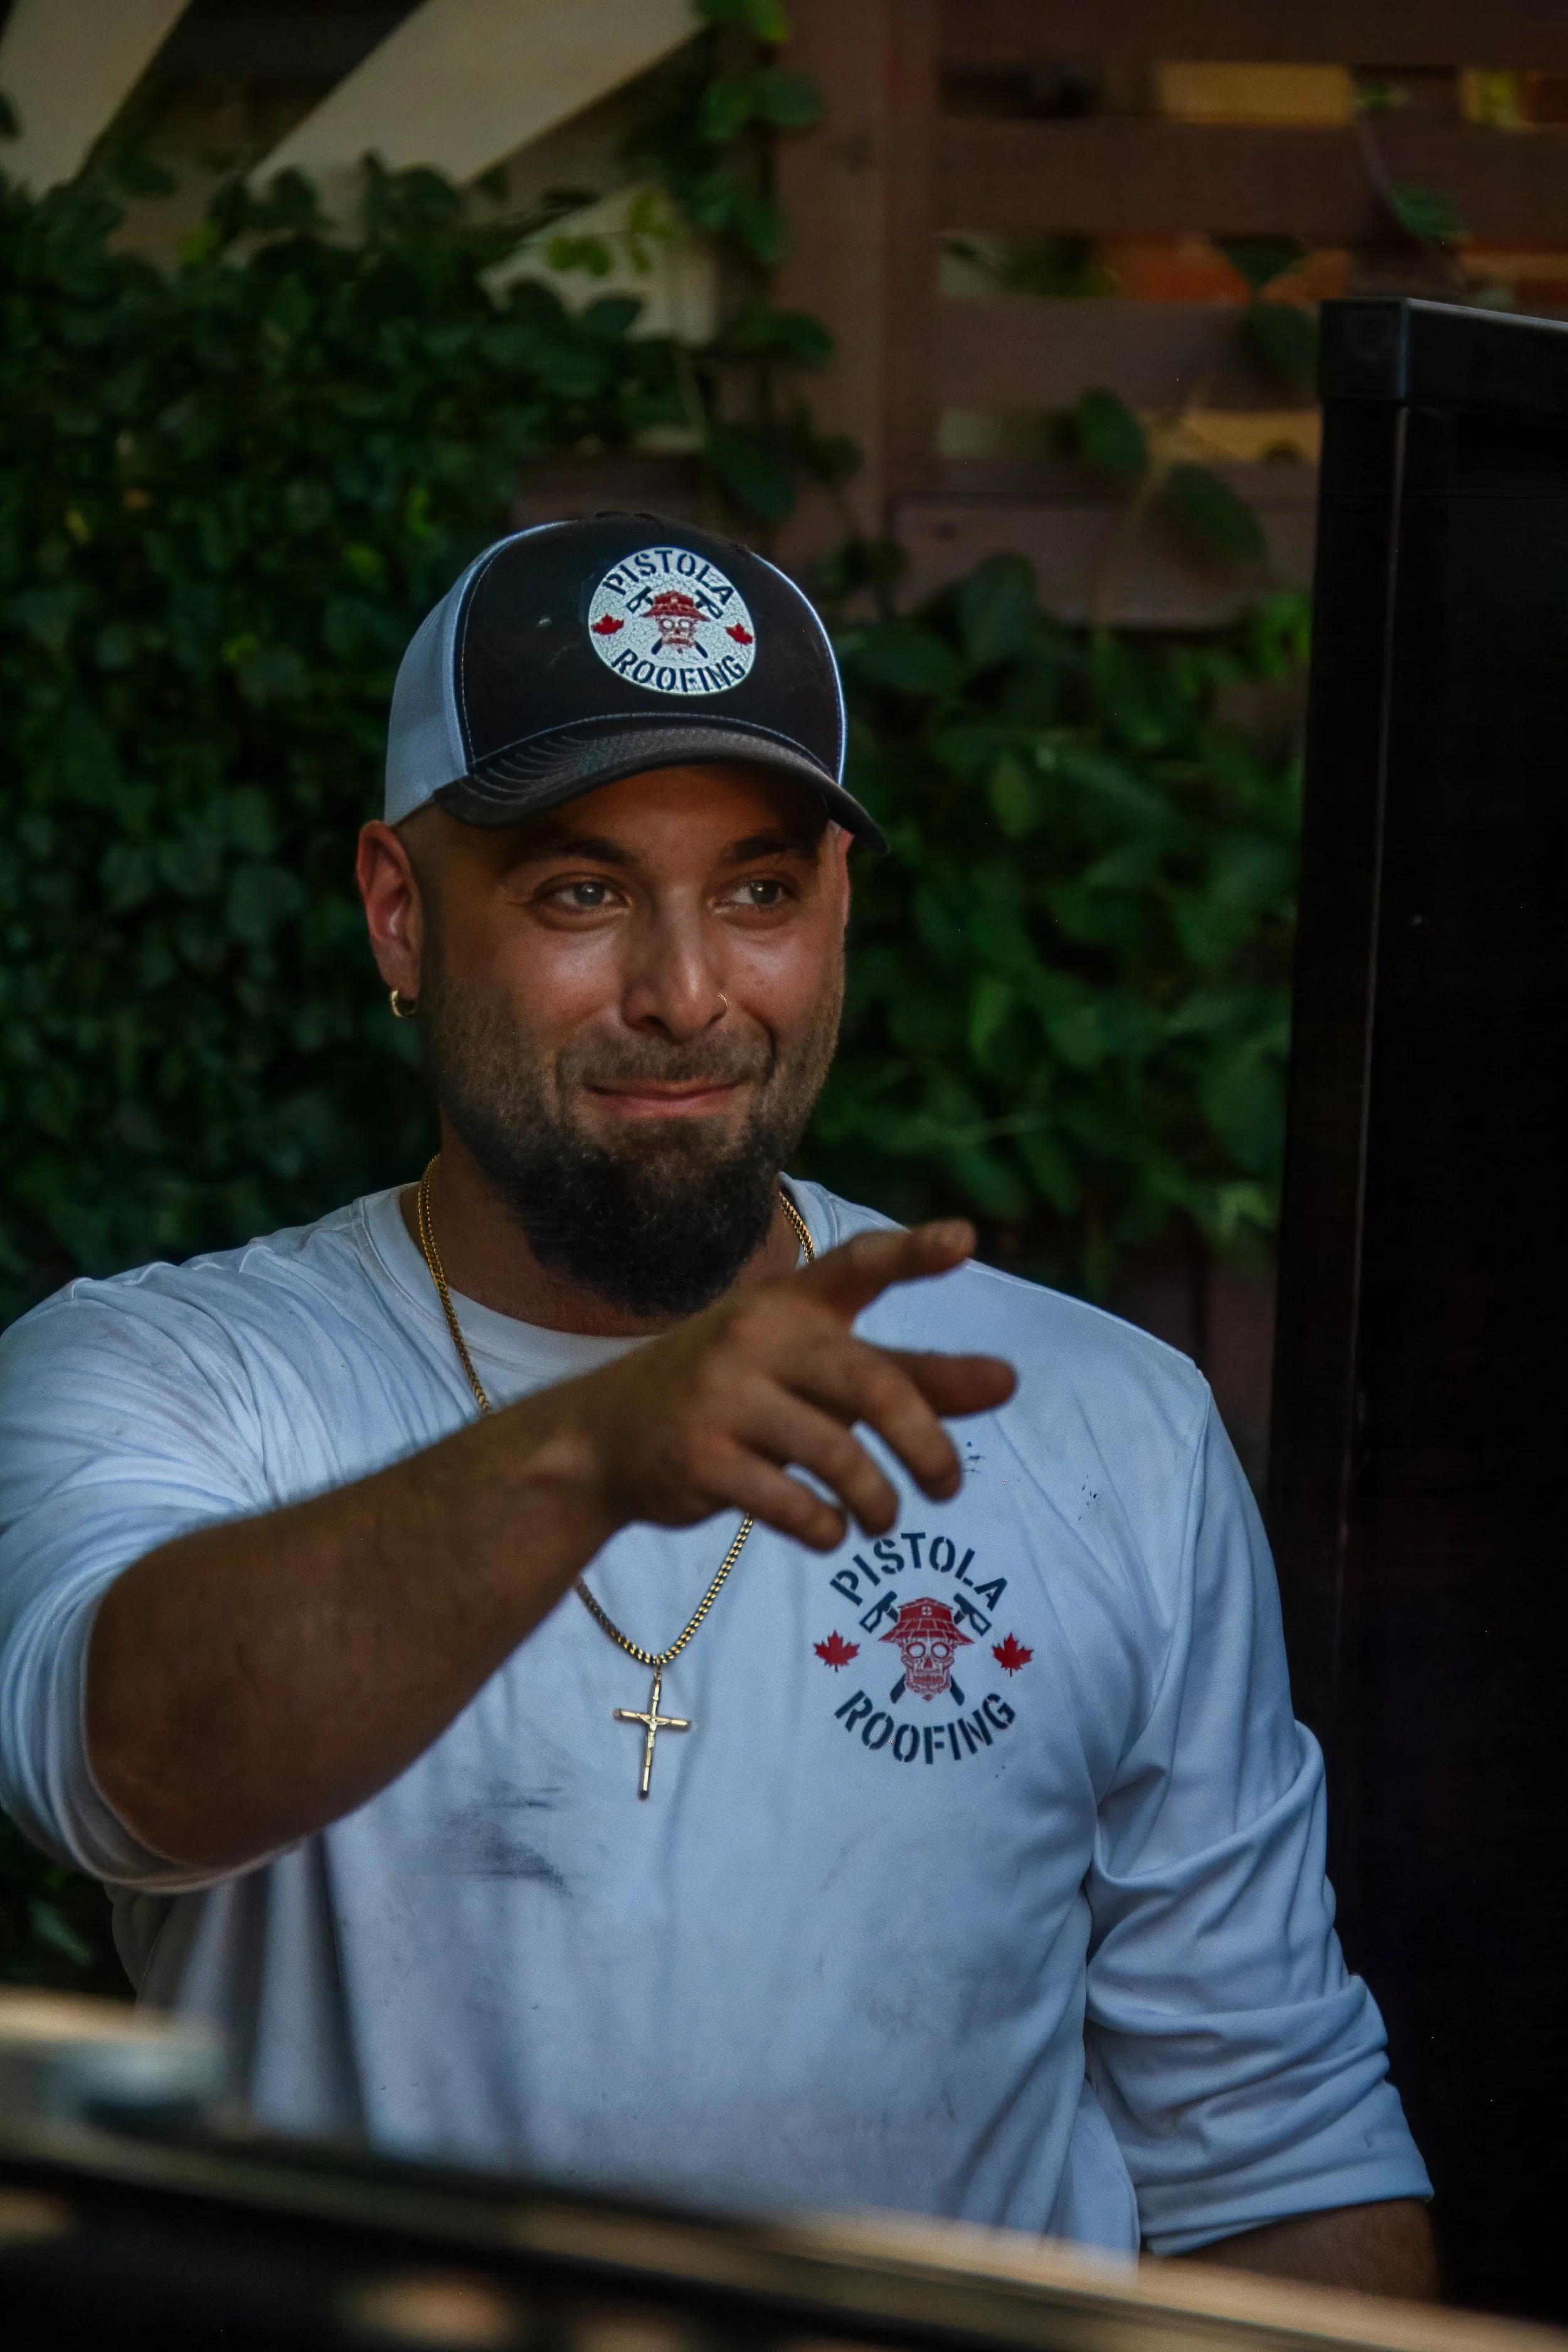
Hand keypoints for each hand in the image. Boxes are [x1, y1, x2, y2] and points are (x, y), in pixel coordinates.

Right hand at [568, 1222, 1015, 1551]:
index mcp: (791, 1302)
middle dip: (927, 1446)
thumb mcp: (814, 1372)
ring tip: (883, 1520)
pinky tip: (831, 1533)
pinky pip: (789, 1501)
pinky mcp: (700, 1456)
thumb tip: (1008, 1381)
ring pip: (837, 1454)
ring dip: (878, 1502)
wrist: (605, 1439)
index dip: (913, 1253)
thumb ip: (909, 1377)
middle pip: (872, 1385)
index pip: (859, 1265)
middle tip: (949, 1488)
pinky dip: (825, 1528)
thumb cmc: (736, 1396)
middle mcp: (758, 1337)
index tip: (965, 1238)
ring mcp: (724, 1396)